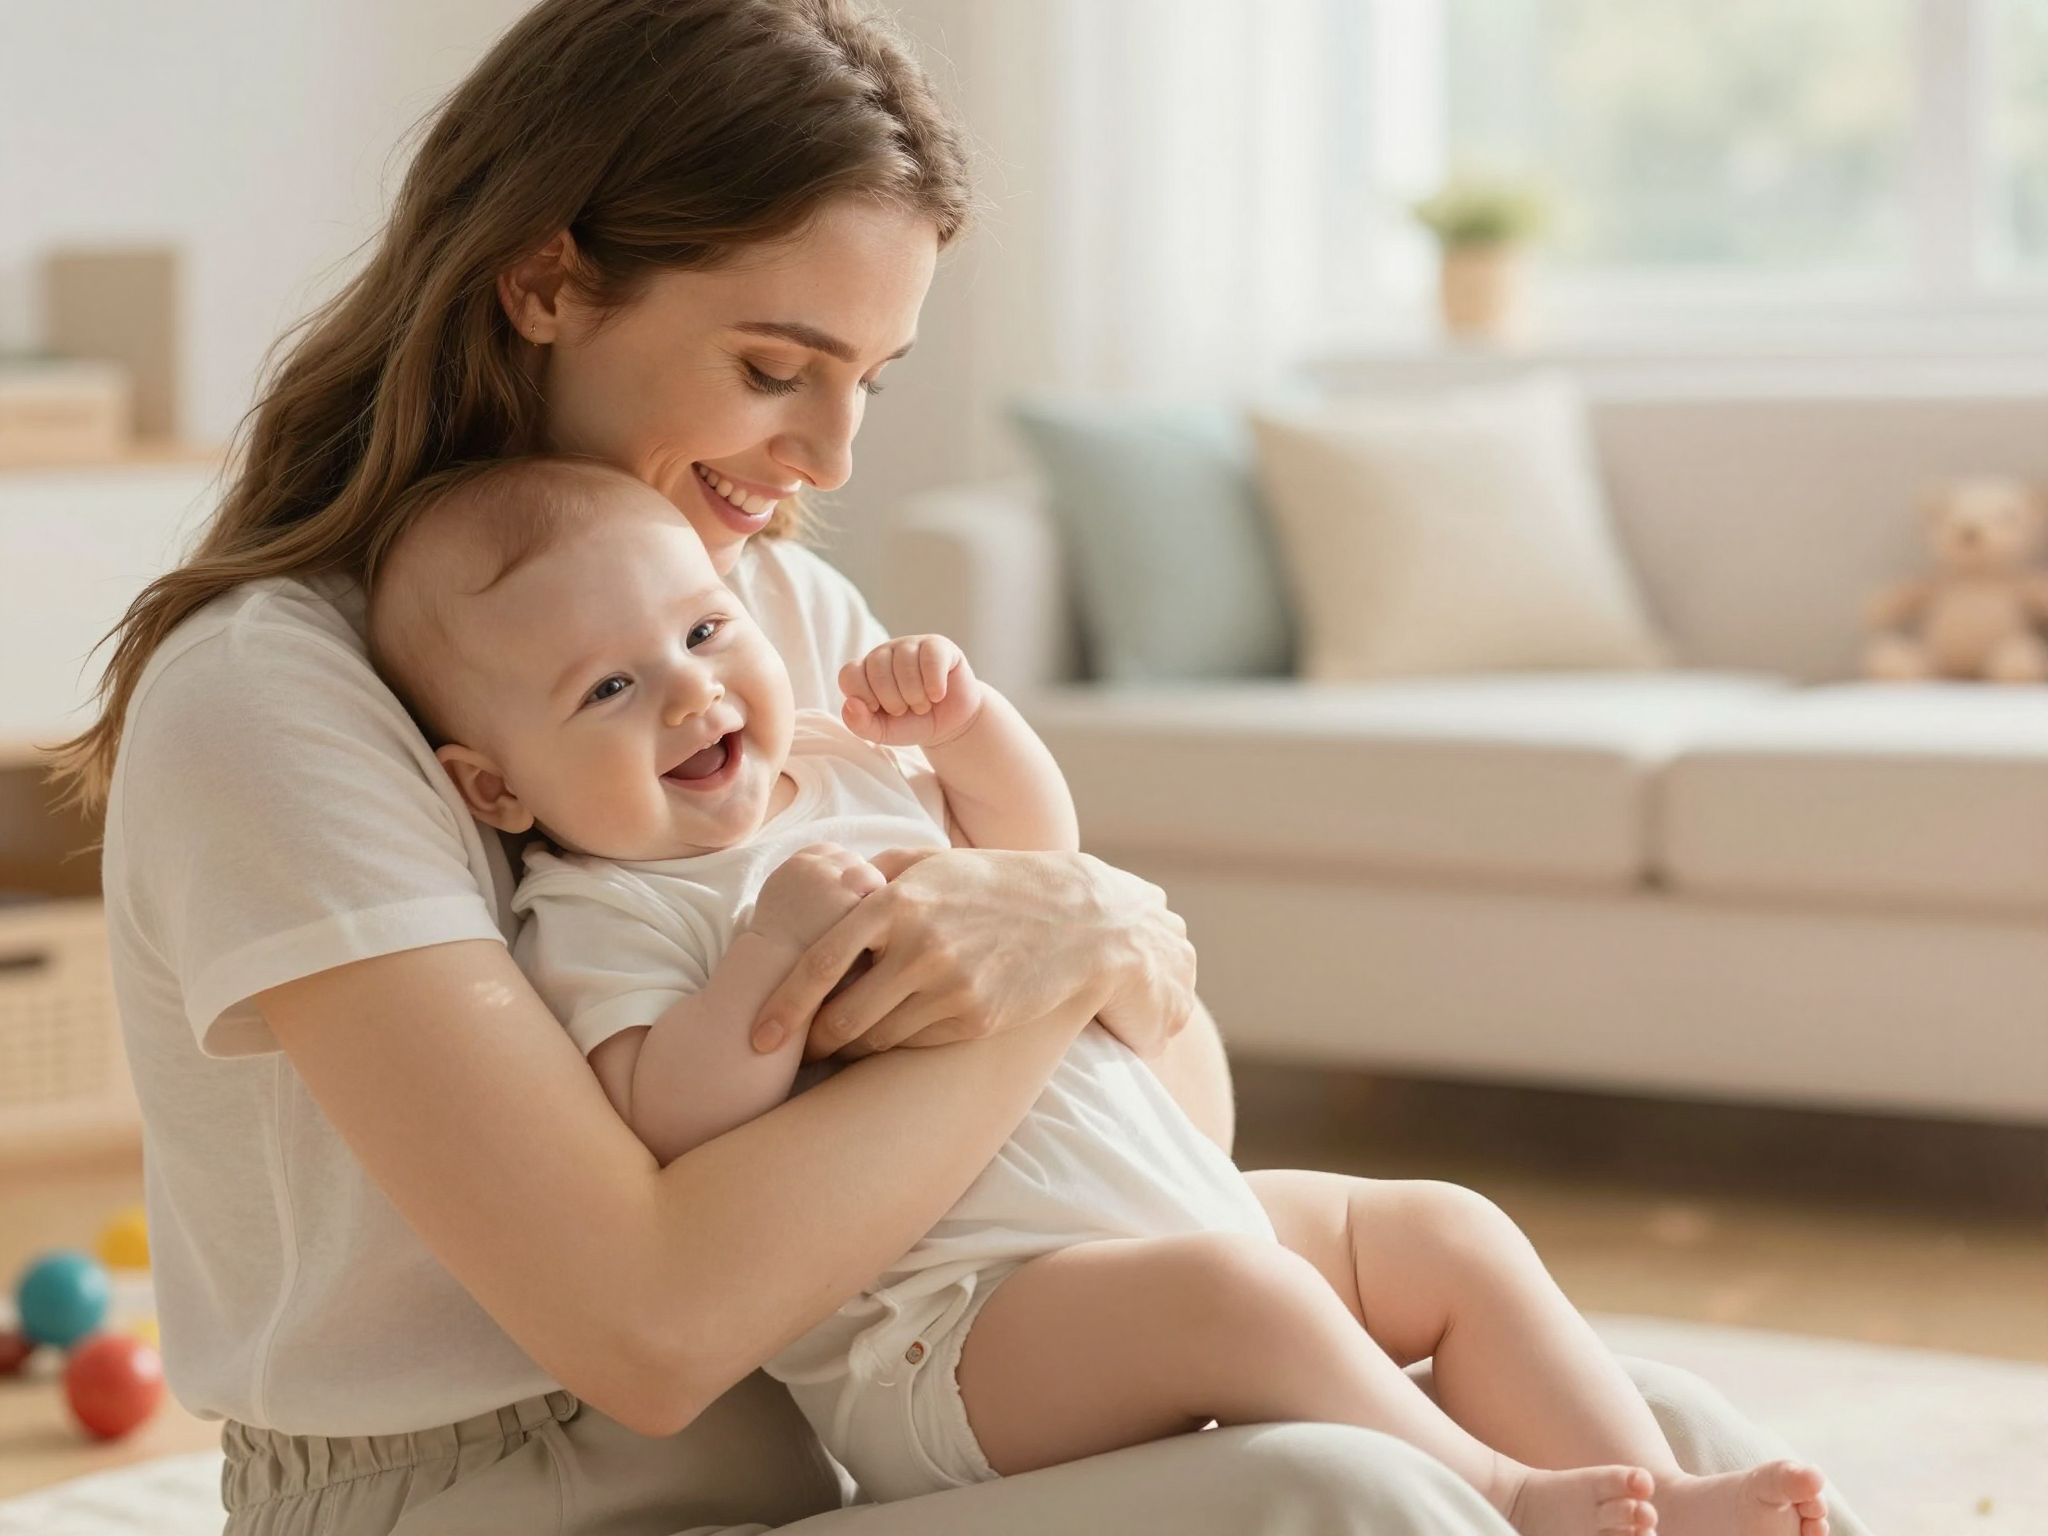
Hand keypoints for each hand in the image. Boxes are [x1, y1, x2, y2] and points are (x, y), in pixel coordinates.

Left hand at [746, 846, 1197, 1062]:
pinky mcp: (975, 1019)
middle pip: (840, 1017)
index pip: (818, 964)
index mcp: (896, 902)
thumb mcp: (934, 861)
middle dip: (816, 1039)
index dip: (781, 1007)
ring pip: (875, 1039)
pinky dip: (897, 1045)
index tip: (756, 1036)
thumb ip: (875, 873)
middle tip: (804, 1046)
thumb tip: (827, 887)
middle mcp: (919, 947)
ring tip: (848, 1039)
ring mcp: (950, 987)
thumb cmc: (994, 883)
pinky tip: (899, 1033)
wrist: (1077, 919)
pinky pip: (915, 1045)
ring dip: (855, 1046)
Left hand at [839, 635, 982, 748]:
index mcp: (865, 670)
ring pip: (904, 663)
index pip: (849, 674)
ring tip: (923, 704)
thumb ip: (859, 724)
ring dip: (915, 695)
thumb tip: (850, 704)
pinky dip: (934, 684)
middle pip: (877, 669)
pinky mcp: (938, 646)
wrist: (950, 725)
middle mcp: (884, 653)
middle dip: (893, 700)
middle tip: (907, 709)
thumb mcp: (882, 732)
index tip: (878, 710)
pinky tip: (937, 695)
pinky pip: (930, 658)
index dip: (863, 696)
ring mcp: (911, 645)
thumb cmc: (912, 724)